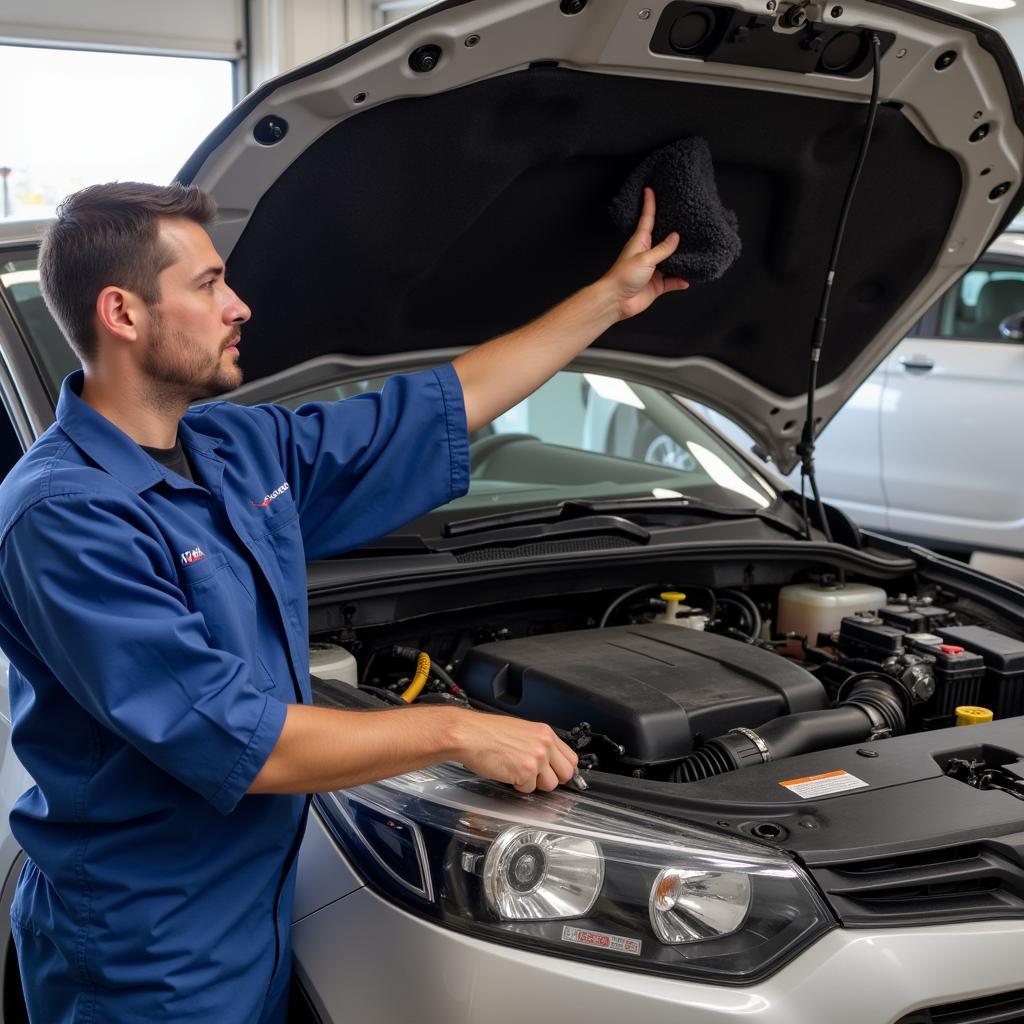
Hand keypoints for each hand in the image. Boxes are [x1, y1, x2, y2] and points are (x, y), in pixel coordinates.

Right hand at [451, 710, 578, 792]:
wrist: (468, 734)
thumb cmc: (486, 732)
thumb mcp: (520, 730)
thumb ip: (538, 744)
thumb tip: (548, 760)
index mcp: (545, 732)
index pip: (570, 758)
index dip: (561, 769)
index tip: (554, 772)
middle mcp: (544, 744)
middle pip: (566, 774)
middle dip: (551, 779)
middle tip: (535, 777)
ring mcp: (536, 759)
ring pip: (549, 785)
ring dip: (534, 784)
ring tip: (517, 772)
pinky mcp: (525, 773)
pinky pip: (529, 789)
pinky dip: (518, 786)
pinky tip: (507, 773)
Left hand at [605, 187, 688, 320]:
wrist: (616, 301)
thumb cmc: (623, 276)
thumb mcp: (645, 258)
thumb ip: (662, 249)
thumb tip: (676, 237)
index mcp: (640, 242)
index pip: (647, 219)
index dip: (649, 204)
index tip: (649, 189)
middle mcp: (648, 254)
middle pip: (663, 239)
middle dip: (673, 231)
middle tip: (685, 219)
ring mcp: (653, 270)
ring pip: (671, 261)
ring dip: (681, 259)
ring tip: (695, 250)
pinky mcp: (656, 285)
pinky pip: (672, 281)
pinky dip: (680, 281)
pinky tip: (689, 279)